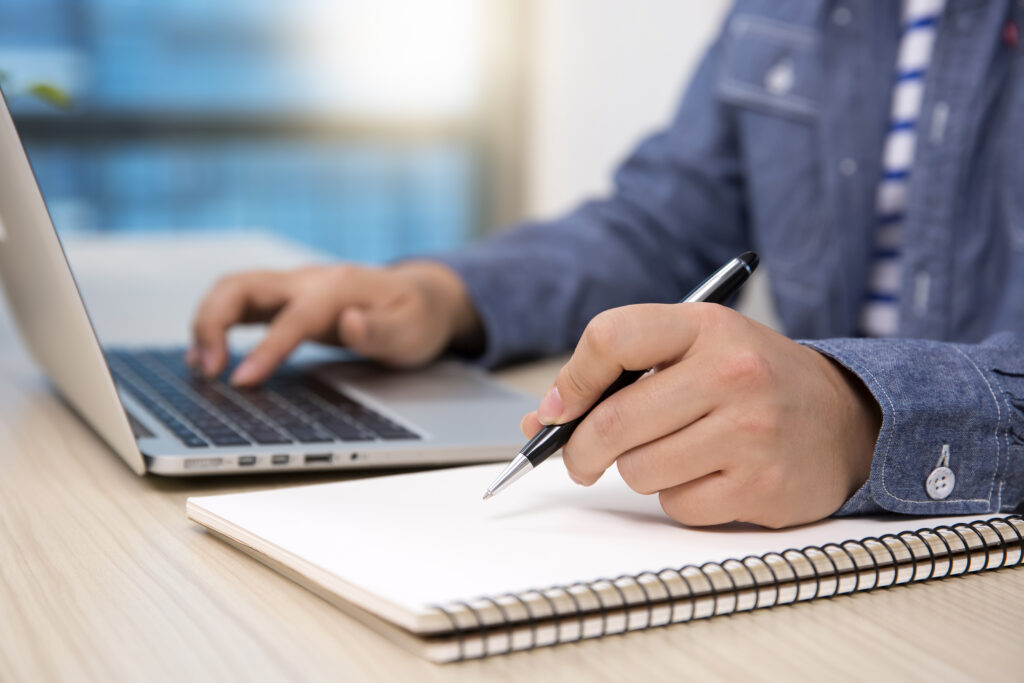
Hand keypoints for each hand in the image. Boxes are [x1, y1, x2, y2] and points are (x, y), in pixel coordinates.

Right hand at [188, 261, 482, 384]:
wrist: (422, 297)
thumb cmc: (416, 318)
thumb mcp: (412, 332)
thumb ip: (380, 331)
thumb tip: (351, 324)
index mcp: (339, 287)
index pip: (293, 316)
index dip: (265, 348)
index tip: (240, 381)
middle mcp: (308, 280)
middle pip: (242, 285)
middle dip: (213, 323)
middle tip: (207, 371)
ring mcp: (294, 287)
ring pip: (233, 290)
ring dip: (207, 323)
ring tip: (199, 367)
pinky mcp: (286, 301)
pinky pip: (239, 305)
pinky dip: (215, 326)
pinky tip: (206, 358)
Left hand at [521, 303, 880, 527]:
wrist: (845, 420)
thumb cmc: (751, 381)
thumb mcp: (696, 350)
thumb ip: (622, 374)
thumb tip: (542, 420)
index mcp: (705, 327)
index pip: (611, 337)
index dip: (571, 379)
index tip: (557, 409)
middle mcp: (731, 373)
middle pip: (613, 422)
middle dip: (580, 450)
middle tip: (579, 459)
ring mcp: (750, 431)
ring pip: (638, 470)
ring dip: (639, 471)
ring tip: (675, 454)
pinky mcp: (762, 485)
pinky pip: (677, 504)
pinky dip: (678, 497)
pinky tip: (709, 475)